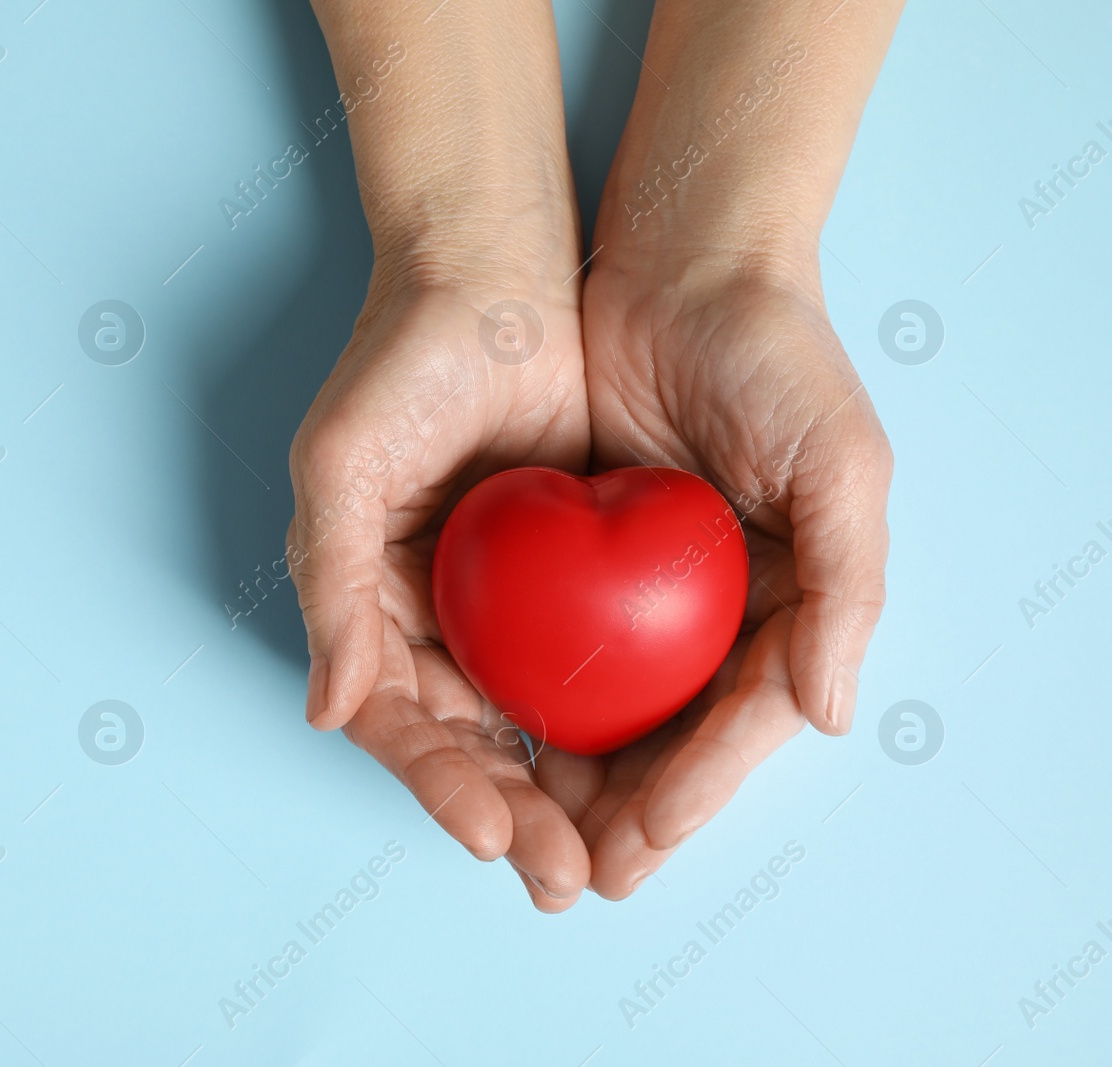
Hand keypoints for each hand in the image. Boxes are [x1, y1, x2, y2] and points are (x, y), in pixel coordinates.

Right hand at [288, 269, 600, 911]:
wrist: (493, 270)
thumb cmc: (403, 362)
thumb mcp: (341, 465)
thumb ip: (331, 588)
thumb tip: (328, 712)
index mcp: (372, 606)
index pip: (401, 720)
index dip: (442, 785)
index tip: (496, 835)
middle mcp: (434, 617)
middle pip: (473, 742)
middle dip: (516, 819)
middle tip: (566, 881)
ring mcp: (503, 604)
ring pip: (536, 723)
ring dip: (568, 796)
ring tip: (611, 860)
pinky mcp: (571, 576)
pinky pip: (591, 665)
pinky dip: (614, 722)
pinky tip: (648, 771)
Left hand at [568, 247, 892, 898]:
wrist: (682, 258)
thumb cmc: (777, 352)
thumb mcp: (842, 462)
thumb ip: (847, 589)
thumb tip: (824, 715)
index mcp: (786, 600)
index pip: (737, 721)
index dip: (692, 789)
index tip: (638, 845)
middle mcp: (714, 605)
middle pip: (666, 733)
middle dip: (621, 810)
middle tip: (571, 873)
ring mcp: (642, 584)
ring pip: (603, 705)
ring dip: (566, 775)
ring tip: (523, 837)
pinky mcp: (578, 552)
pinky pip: (550, 640)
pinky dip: (526, 694)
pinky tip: (491, 740)